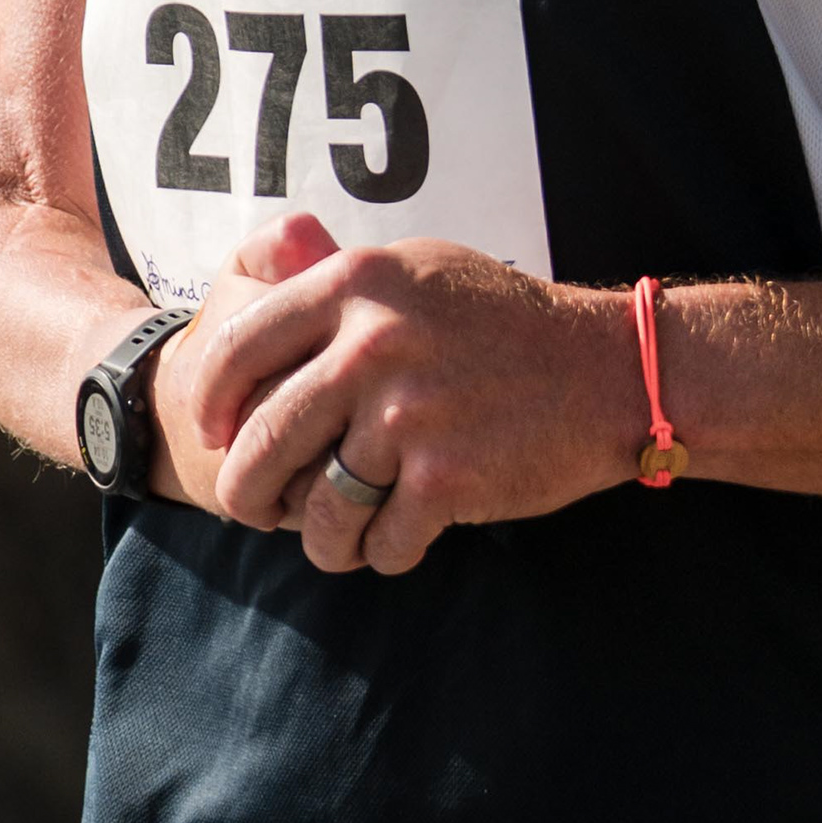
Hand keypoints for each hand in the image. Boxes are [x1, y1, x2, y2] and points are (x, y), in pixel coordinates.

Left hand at [183, 214, 646, 577]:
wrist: (610, 372)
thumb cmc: (504, 323)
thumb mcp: (415, 269)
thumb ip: (333, 274)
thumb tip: (252, 274)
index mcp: (354, 286)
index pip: (237, 348)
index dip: (211, 403)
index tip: (214, 433)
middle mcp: (371, 345)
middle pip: (261, 441)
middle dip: (248, 492)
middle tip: (258, 511)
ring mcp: (408, 415)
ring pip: (318, 509)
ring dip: (321, 540)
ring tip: (338, 541)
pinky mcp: (445, 478)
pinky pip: (381, 541)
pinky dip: (384, 553)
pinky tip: (400, 540)